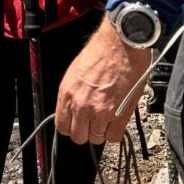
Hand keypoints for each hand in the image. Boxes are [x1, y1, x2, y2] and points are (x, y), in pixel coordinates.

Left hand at [54, 17, 155, 143]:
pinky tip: (117, 121)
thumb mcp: (76, 72)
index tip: (78, 124)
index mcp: (67, 94)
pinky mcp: (119, 115)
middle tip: (93, 122)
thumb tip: (74, 108)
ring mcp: (100, 112)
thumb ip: (73, 93)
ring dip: (101, 131)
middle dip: (86, 131)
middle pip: (78, 136)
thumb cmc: (102, 51)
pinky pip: (114, 137)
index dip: (71, 126)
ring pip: (96, 138)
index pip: (61, 126)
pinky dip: (115, 132)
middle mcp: (81, 105)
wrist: (121, 44)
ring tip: (107, 118)